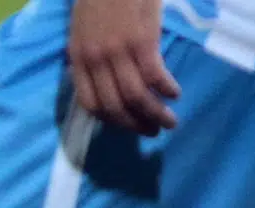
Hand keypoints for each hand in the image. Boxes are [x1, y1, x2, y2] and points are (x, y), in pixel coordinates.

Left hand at [68, 0, 180, 136]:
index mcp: (79, 59)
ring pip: (135, 97)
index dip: (109, 120)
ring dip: (154, 114)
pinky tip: (175, 93)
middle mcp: (95, 60)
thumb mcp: (83, 29)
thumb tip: (103, 80)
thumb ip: (89, 55)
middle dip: (134, 125)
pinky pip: (154, 76)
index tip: (125, 125)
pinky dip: (166, 89)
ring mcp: (117, 52)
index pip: (90, 103)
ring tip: (169, 121)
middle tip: (151, 131)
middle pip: (113, 106)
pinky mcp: (141, 41)